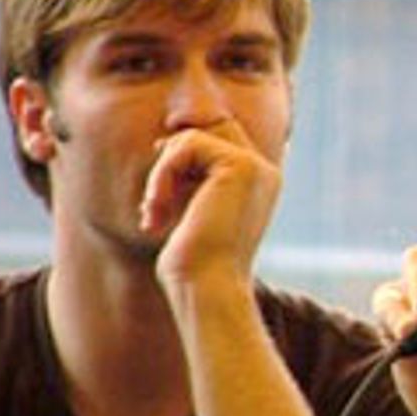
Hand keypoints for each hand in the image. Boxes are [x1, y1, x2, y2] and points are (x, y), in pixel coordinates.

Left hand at [140, 118, 282, 288]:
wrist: (208, 288)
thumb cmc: (194, 264)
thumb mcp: (189, 212)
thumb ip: (188, 178)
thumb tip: (163, 141)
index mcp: (259, 185)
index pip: (223, 140)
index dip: (185, 149)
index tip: (158, 185)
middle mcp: (264, 173)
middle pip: (212, 127)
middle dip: (174, 153)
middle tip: (156, 195)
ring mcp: (255, 167)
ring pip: (192, 137)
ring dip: (161, 173)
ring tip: (152, 211)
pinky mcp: (240, 165)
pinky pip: (186, 146)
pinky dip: (162, 174)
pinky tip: (155, 208)